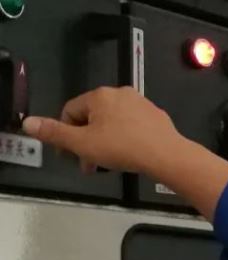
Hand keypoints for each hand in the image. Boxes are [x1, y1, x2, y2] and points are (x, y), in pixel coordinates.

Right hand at [23, 87, 227, 220]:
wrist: (167, 155)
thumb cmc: (122, 148)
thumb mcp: (83, 144)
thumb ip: (55, 133)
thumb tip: (29, 123)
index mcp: (99, 96)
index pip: (70, 112)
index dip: (65, 135)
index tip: (69, 156)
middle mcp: (120, 93)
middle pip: (92, 118)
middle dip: (86, 142)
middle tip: (88, 165)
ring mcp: (141, 103)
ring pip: (113, 123)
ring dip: (104, 142)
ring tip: (107, 164)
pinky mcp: (156, 116)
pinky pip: (132, 127)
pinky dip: (125, 140)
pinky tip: (129, 156)